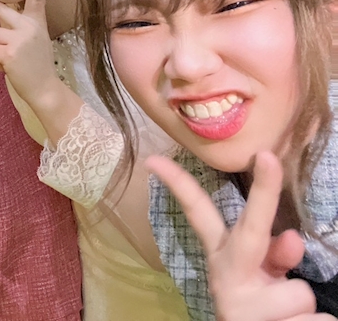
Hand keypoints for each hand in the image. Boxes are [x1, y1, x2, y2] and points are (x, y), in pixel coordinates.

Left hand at [0, 0, 59, 108]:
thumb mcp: (38, 41)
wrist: (45, 88)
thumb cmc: (38, 66)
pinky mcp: (10, 52)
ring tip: (11, 59)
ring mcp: (19, 38)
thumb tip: (3, 20)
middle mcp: (28, 27)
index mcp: (37, 23)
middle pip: (1, 8)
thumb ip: (24, 27)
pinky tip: (9, 67)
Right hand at [146, 152, 332, 320]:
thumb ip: (273, 256)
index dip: (179, 185)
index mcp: (222, 259)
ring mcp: (244, 310)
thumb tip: (293, 237)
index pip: (198, 215)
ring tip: (284, 320)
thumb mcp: (261, 281)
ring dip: (303, 308)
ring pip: (300, 292)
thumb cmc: (258, 309)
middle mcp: (226, 280)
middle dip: (265, 193)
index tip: (155, 159)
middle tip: (269, 155)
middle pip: (253, 232)